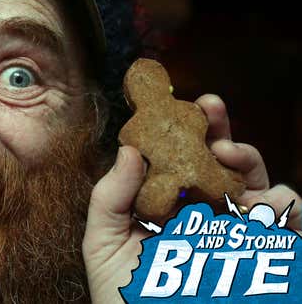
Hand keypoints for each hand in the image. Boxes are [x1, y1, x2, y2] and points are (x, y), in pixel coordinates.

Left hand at [81, 93, 300, 303]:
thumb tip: (130, 150)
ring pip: (258, 183)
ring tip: (228, 155)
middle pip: (221, 162)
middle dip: (220, 130)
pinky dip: (285, 205)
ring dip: (249, 161)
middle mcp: (206, 214)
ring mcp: (238, 233)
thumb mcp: (104, 244)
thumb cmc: (124, 297)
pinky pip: (290, 221)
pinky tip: (262, 202)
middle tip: (210, 109)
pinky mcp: (268, 255)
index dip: (182, 130)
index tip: (178, 103)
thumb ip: (110, 197)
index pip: (179, 159)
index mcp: (168, 205)